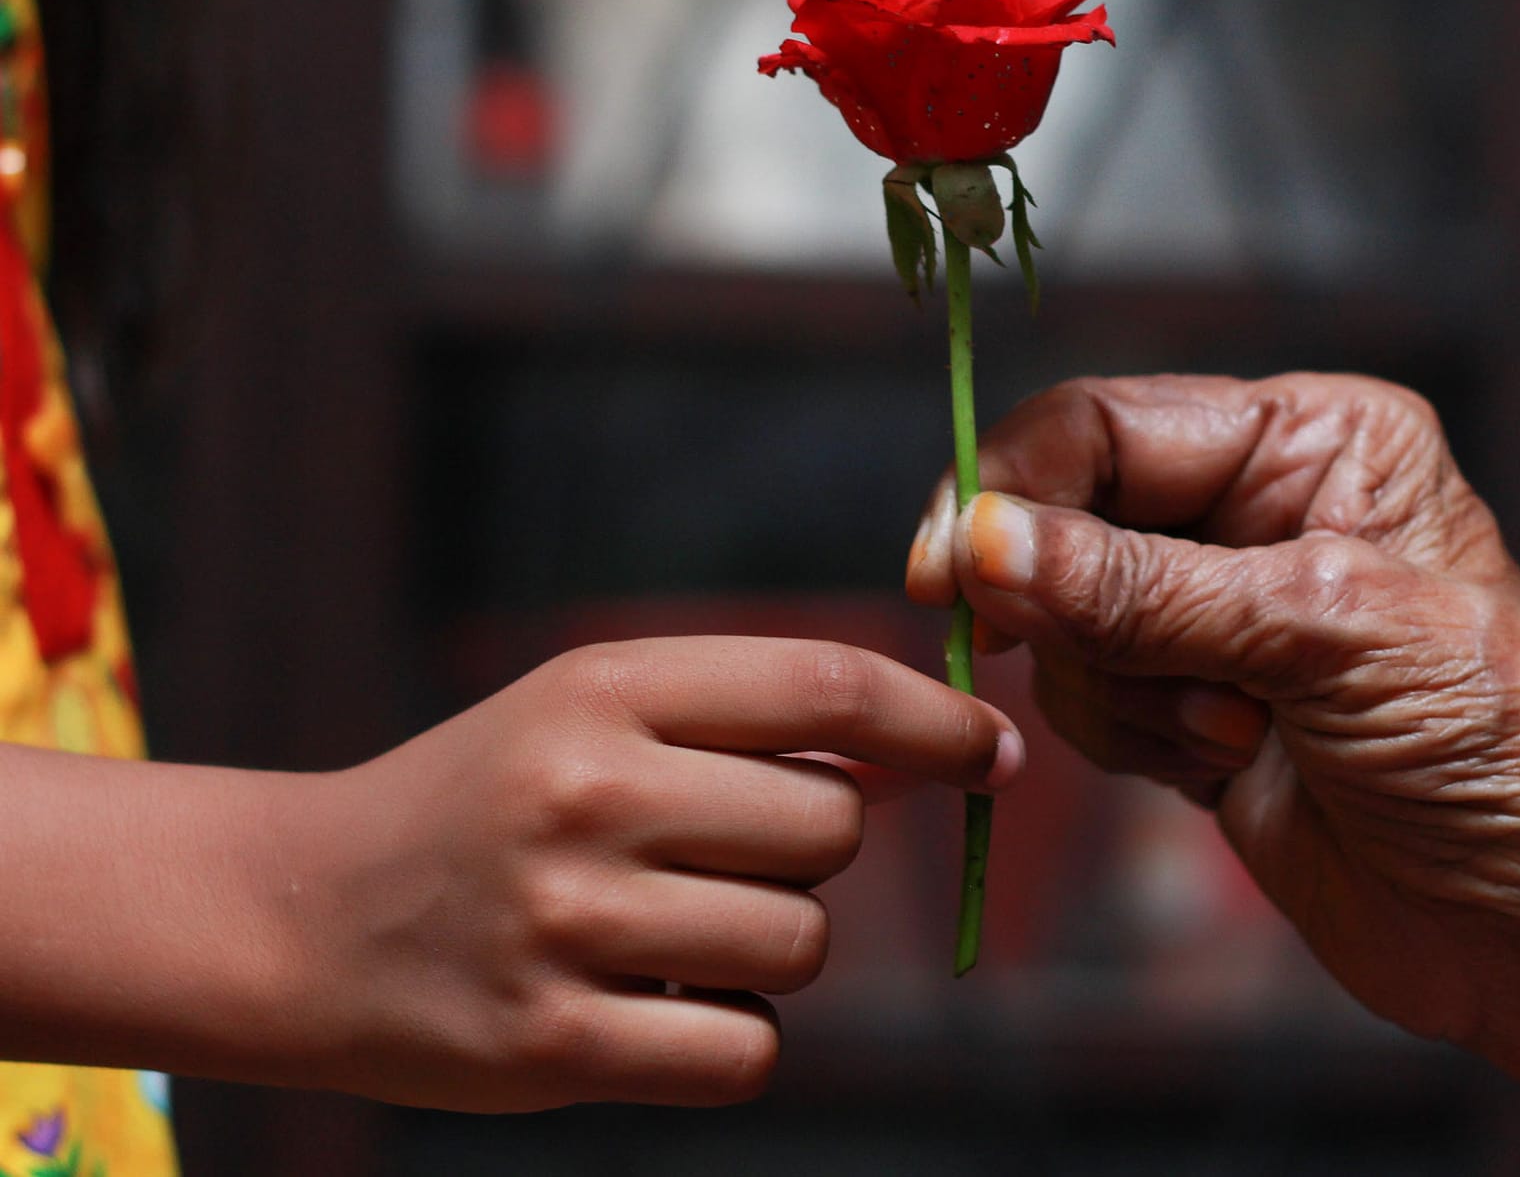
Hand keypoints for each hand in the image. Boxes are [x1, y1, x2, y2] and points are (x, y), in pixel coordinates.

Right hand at [285, 636, 1020, 1110]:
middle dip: (810, 850)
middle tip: (719, 856)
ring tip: (663, 928)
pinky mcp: (556, 1044)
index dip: (936, 720)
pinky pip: (747, 1050)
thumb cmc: (487, 801)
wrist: (306, 917)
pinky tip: (650, 1003)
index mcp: (603, 688)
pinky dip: (728, 1036)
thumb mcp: (591, 714)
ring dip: (765, 946)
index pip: (825, 689)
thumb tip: (918, 756)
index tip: (995, 750)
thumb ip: (744, 721)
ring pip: (800, 945)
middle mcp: (587, 793)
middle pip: (831, 828)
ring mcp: (568, 923)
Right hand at [906, 374, 1519, 1043]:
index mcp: (1316, 443)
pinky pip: (1085, 700)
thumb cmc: (1511, 756)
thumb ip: (1143, 592)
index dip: (1015, 487)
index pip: (1109, 425)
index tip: (949, 567)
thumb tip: (986, 543)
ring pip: (1061, 621)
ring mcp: (1222, 620)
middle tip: (1071, 656)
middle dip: (1069, 604)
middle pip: (1065, 517)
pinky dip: (1126, 740)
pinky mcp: (1196, 711)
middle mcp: (1261, 514)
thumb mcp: (1329, 639)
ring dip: (1118, 690)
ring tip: (1232, 734)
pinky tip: (1222, 766)